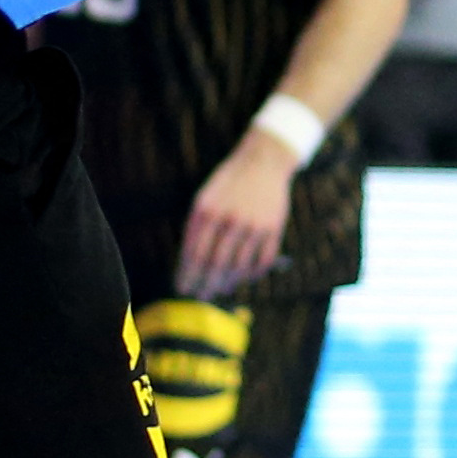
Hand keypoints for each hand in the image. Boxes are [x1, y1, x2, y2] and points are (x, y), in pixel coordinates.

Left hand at [175, 129, 297, 298]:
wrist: (263, 161)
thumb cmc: (228, 183)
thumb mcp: (205, 198)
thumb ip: (197, 228)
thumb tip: (189, 266)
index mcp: (207, 210)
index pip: (194, 253)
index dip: (187, 275)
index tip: (182, 288)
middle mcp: (230, 218)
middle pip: (215, 264)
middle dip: (206, 285)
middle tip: (201, 296)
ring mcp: (254, 223)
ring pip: (239, 267)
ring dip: (228, 282)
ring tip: (221, 288)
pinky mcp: (274, 227)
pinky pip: (263, 261)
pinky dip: (252, 274)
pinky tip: (244, 277)